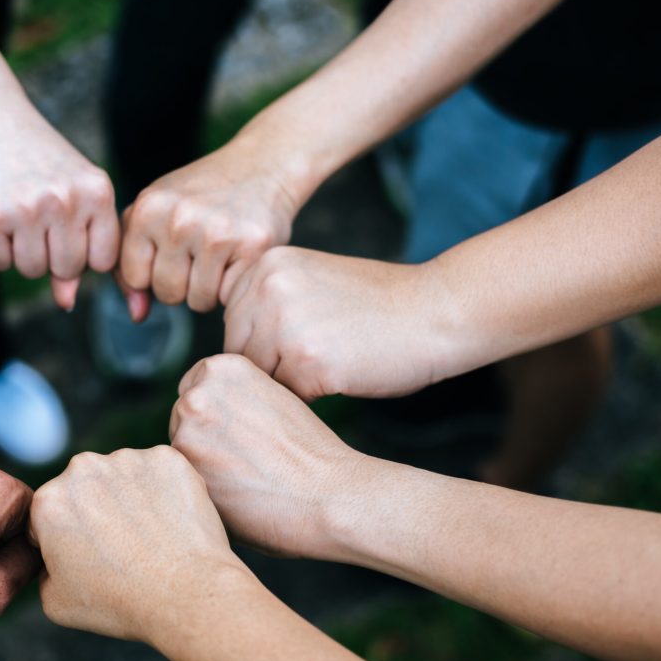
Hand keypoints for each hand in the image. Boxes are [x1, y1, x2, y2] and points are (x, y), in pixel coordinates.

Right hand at [0, 94, 118, 309]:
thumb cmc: (38, 156)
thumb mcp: (72, 190)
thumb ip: (82, 243)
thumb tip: (67, 302)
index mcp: (98, 192)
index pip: (103, 261)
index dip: (84, 255)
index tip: (69, 232)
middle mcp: (67, 200)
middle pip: (68, 269)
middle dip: (52, 256)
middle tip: (38, 220)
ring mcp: (29, 207)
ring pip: (33, 270)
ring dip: (22, 254)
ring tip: (17, 215)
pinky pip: (0, 263)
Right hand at [29, 446, 246, 642]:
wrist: (185, 594)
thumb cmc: (120, 603)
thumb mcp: (55, 602)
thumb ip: (43, 570)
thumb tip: (54, 556)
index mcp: (49, 500)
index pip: (51, 515)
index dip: (67, 540)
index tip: (89, 558)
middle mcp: (83, 468)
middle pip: (85, 488)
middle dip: (96, 511)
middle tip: (121, 548)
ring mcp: (127, 459)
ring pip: (122, 477)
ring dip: (130, 498)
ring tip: (149, 538)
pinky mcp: (167, 458)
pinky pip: (160, 473)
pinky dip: (164, 492)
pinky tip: (170, 523)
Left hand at [119, 135, 302, 318]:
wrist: (260, 165)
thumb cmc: (200, 196)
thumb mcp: (155, 213)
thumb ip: (130, 263)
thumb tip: (137, 315)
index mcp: (147, 209)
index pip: (135, 279)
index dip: (154, 271)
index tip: (171, 249)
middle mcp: (178, 220)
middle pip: (167, 294)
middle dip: (183, 282)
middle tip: (200, 250)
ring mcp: (216, 233)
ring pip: (198, 302)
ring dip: (209, 287)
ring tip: (219, 253)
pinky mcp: (252, 246)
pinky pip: (229, 297)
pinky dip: (234, 285)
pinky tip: (239, 255)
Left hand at [170, 354, 362, 558]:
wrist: (327, 494)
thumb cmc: (309, 453)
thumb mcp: (273, 398)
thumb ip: (233, 397)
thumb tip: (207, 413)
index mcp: (223, 368)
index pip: (195, 389)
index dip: (215, 416)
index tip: (237, 434)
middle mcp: (199, 392)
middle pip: (182, 419)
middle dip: (204, 440)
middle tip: (243, 461)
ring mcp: (187, 429)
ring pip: (179, 449)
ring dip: (200, 464)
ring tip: (242, 478)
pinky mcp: (184, 468)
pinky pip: (181, 478)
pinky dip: (200, 488)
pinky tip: (233, 493)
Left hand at [223, 247, 460, 400]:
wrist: (436, 311)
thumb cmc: (375, 305)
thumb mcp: (309, 280)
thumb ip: (265, 301)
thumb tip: (223, 352)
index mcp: (265, 265)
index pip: (234, 324)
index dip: (263, 343)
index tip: (299, 342)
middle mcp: (266, 288)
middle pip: (238, 352)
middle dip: (270, 366)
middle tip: (314, 362)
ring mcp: (284, 323)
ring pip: (260, 377)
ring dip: (289, 383)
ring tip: (330, 365)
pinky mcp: (306, 360)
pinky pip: (288, 395)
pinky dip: (312, 396)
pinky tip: (342, 375)